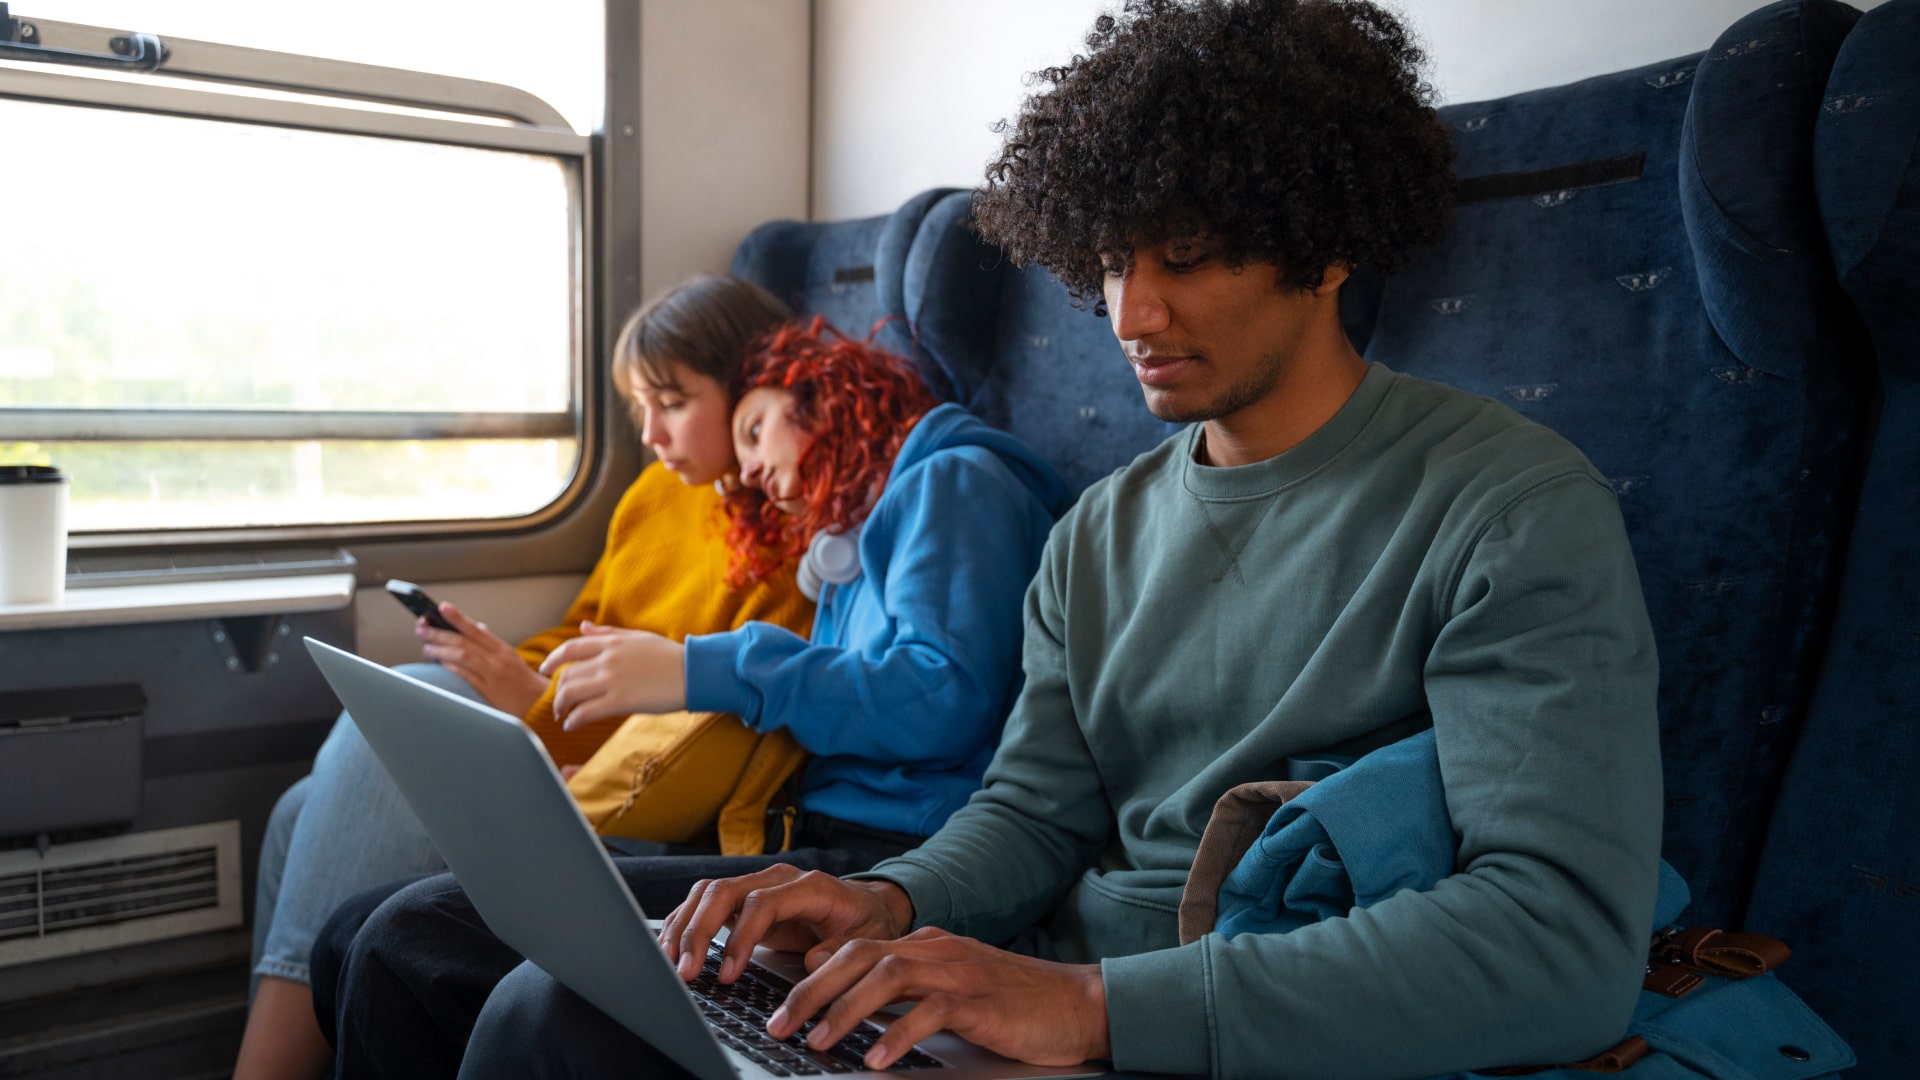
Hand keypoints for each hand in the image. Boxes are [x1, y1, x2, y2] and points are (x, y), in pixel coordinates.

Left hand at [417, 602, 548, 717]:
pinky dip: (453, 668)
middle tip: (422, 627)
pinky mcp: (490, 692)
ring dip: (442, 650)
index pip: (476, 629)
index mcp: (502, 649)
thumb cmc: (524, 681)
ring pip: (464, 656)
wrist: (540, 704)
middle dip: (440, 633)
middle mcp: (498, 659)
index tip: (441, 607)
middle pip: (465, 641)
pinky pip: (467, 677)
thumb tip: (478, 626)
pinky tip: (441, 664)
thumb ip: (492, 643)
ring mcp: (493, 675)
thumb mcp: (511, 657)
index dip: (458, 617)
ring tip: (426, 646)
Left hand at [540, 623, 686, 729]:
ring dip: (561, 707)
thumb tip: (583, 626)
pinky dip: (573, 721)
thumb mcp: (637, 637)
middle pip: (567, 675)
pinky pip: (586, 712)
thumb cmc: (669, 656)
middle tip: (558, 703)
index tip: (544, 670)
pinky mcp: (620, 701)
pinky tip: (572, 726)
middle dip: (558, 692)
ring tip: (563, 717)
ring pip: (571, 694)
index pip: (569, 649)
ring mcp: (612, 680)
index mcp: (611, 642)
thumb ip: (607, 633)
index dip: (552, 661)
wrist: (694, 672)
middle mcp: (607, 659)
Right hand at [659, 865, 912, 984]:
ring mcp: (757, 885)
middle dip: (699, 931)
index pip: (761, 903)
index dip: (740, 937)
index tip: (727, 973)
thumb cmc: (865, 922)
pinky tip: (674, 948)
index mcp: (808, 886)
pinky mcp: (744, 899)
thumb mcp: (868, 938)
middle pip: (725, 891)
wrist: (867, 906)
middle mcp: (777, 879)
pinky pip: (706, 903)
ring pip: (708, 893)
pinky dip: (685, 924)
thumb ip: (841, 949)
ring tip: (673, 964)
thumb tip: (812, 959)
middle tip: (686, 971)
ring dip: (685, 926)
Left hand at [775, 929, 1109, 1069]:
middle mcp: (936, 950)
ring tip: (816, 1040)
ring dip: (844, 1008)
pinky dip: (898, 1034)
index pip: (853, 948)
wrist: (1077, 1004)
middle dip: (811, 989)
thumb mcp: (949, 988)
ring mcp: (958, 972)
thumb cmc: (1013, 1002)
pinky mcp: (979, 1000)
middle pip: (858, 955)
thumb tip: (846, 995)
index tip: (778, 1003)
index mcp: (925, 946)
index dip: (810, 973)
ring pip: (887, 975)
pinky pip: (930, 1013)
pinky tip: (876, 1060)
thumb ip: (903, 987)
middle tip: (778, 1024)